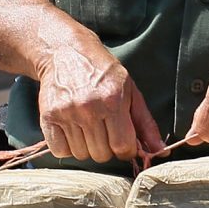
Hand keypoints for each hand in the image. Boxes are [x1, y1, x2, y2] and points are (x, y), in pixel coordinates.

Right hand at [33, 38, 165, 162]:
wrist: (66, 53)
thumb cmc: (103, 73)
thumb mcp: (131, 91)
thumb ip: (145, 123)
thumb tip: (160, 151)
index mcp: (113, 101)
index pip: (122, 147)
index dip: (126, 150)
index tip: (123, 143)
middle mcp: (88, 108)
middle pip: (102, 154)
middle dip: (107, 148)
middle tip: (104, 131)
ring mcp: (66, 113)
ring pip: (82, 155)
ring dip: (87, 148)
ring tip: (88, 127)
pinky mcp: (48, 116)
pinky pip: (61, 151)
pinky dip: (68, 147)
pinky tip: (73, 130)